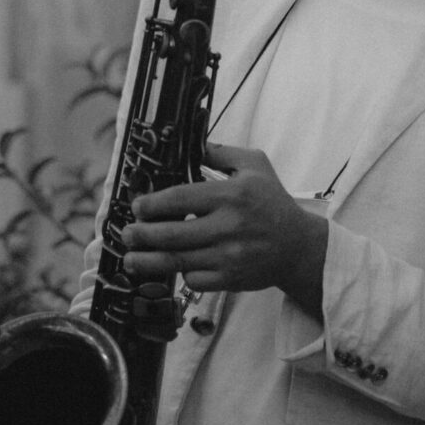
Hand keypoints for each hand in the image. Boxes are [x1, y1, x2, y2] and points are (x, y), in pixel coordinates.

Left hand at [122, 142, 327, 316]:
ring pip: (176, 261)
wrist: (298, 246)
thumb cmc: (273, 202)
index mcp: (231, 195)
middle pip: (171, 234)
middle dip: (141, 235)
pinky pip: (193, 280)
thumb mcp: (254, 165)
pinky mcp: (230, 279)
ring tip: (130, 258)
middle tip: (126, 233)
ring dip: (146, 261)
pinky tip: (174, 267)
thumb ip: (221, 153)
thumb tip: (190, 144)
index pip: (180, 199)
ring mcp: (228, 256)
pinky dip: (180, 274)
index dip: (151, 204)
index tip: (137, 207)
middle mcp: (228, 226)